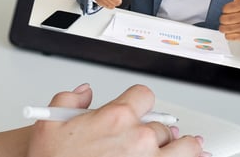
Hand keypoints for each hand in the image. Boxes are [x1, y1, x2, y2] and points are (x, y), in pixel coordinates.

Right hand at [27, 84, 206, 156]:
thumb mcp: (48, 123)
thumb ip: (68, 100)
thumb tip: (83, 93)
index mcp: (116, 117)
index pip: (144, 96)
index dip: (139, 102)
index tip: (138, 109)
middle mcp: (138, 138)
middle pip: (161, 125)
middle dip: (154, 131)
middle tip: (146, 139)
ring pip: (184, 147)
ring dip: (185, 146)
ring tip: (190, 146)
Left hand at [218, 0, 239, 40]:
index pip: (225, 9)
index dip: (227, 9)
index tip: (234, 9)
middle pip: (223, 19)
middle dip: (225, 19)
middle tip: (233, 18)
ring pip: (224, 29)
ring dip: (225, 27)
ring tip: (233, 24)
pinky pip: (228, 36)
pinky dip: (229, 34)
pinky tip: (236, 30)